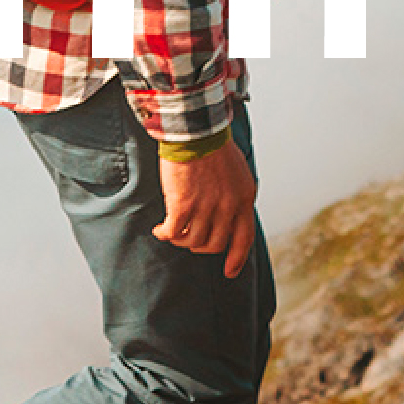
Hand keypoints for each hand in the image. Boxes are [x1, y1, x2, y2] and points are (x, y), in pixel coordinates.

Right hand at [155, 136, 259, 279]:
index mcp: (244, 200)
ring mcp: (206, 208)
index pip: (244, 239)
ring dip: (180, 240)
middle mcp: (228, 208)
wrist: (197, 131)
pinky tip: (159, 230)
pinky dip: (164, 234)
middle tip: (189, 238)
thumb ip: (236, 197)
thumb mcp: (239, 173)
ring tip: (172, 231)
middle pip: (215, 244)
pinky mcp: (183, 205)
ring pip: (192, 241)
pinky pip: (172, 232)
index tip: (229, 272)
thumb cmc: (215, 147)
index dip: (237, 259)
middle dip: (200, 246)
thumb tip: (229, 216)